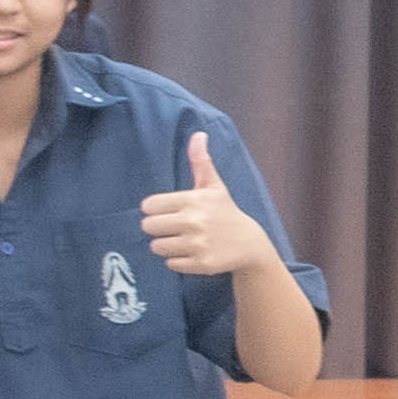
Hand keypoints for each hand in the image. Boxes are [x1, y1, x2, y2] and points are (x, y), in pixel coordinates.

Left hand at [140, 131, 272, 282]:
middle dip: (157, 228)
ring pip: (157, 247)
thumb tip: (199, 134)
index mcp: (193, 200)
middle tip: (174, 227)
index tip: (167, 211)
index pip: (148, 206)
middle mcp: (194, 222)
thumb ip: (200, 161)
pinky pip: (170, 263)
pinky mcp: (201, 263)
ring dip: (166, 245)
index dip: (154, 210)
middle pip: (148, 227)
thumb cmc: (224, 211)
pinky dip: (177, 260)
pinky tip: (192, 252)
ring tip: (183, 240)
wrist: (250, 243)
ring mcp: (198, 244)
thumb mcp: (213, 186)